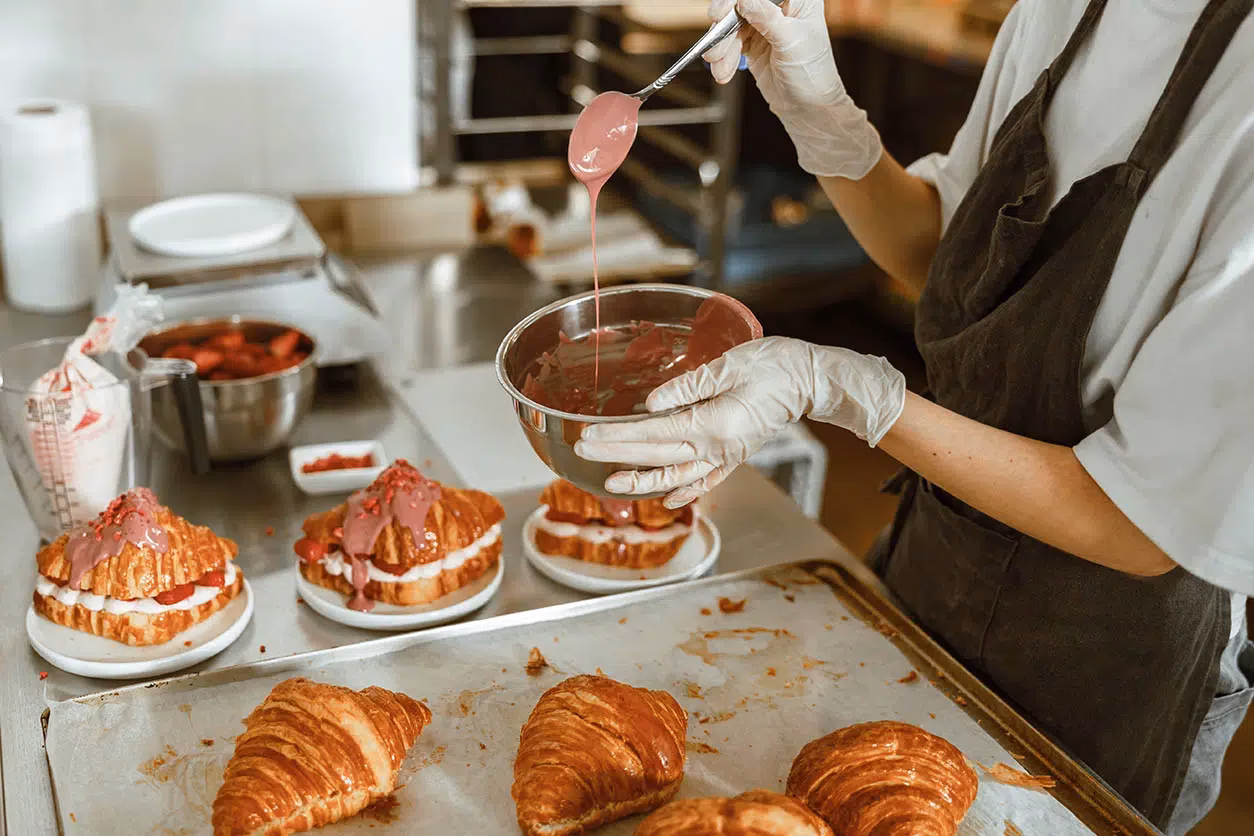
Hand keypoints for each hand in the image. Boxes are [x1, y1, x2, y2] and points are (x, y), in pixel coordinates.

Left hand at [575, 337, 906, 506]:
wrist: (813, 380)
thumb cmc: (774, 365)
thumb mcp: (728, 366)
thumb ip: (686, 386)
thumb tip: (650, 404)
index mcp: (712, 423)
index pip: (653, 433)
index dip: (617, 436)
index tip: (588, 435)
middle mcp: (717, 447)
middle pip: (657, 455)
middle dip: (617, 455)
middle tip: (583, 452)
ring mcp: (727, 455)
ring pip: (677, 476)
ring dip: (643, 482)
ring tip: (612, 485)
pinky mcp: (736, 455)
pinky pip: (706, 480)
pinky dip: (684, 492)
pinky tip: (665, 500)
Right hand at [703, 0, 882, 178]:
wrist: (808, 108)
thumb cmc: (812, 74)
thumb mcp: (791, 41)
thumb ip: (767, 17)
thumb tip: (743, 0)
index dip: (737, 0)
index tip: (722, 13)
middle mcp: (779, 8)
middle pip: (741, 5)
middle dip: (724, 27)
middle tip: (713, 44)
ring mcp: (764, 25)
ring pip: (731, 26)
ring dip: (721, 48)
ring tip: (720, 68)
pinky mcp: (752, 43)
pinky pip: (730, 44)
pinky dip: (724, 58)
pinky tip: (723, 72)